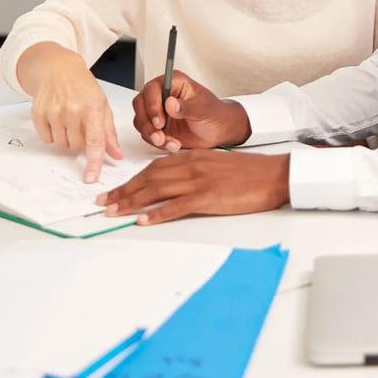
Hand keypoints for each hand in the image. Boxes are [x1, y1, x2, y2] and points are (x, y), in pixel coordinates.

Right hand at [17, 43, 122, 182]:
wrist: (59, 69)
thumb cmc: (84, 87)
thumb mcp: (102, 106)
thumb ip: (109, 133)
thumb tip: (116, 155)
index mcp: (93, 108)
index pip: (94, 141)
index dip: (94, 162)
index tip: (91, 178)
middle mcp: (72, 110)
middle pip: (77, 146)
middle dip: (81, 142)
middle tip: (82, 125)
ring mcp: (53, 112)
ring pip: (62, 145)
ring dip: (67, 138)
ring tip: (70, 119)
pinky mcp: (38, 113)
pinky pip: (47, 139)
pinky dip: (53, 133)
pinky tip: (57, 118)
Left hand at [97, 149, 290, 223]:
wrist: (273, 174)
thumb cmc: (250, 172)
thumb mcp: (218, 164)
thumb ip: (196, 170)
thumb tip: (176, 183)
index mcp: (194, 157)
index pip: (155, 167)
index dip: (132, 179)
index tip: (116, 190)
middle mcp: (192, 165)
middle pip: (149, 178)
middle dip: (124, 191)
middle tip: (103, 203)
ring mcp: (199, 181)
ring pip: (157, 190)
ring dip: (132, 202)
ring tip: (114, 212)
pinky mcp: (208, 197)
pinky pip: (176, 206)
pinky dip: (158, 214)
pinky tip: (144, 220)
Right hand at [132, 70, 250, 151]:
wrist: (219, 132)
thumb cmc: (215, 114)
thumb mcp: (204, 110)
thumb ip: (187, 107)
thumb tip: (170, 103)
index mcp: (174, 82)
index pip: (152, 89)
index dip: (152, 105)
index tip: (160, 121)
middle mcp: (162, 94)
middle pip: (141, 104)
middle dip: (148, 122)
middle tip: (160, 135)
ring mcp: (158, 110)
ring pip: (141, 120)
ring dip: (152, 134)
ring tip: (169, 141)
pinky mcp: (157, 126)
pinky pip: (147, 134)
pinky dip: (157, 142)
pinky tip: (172, 144)